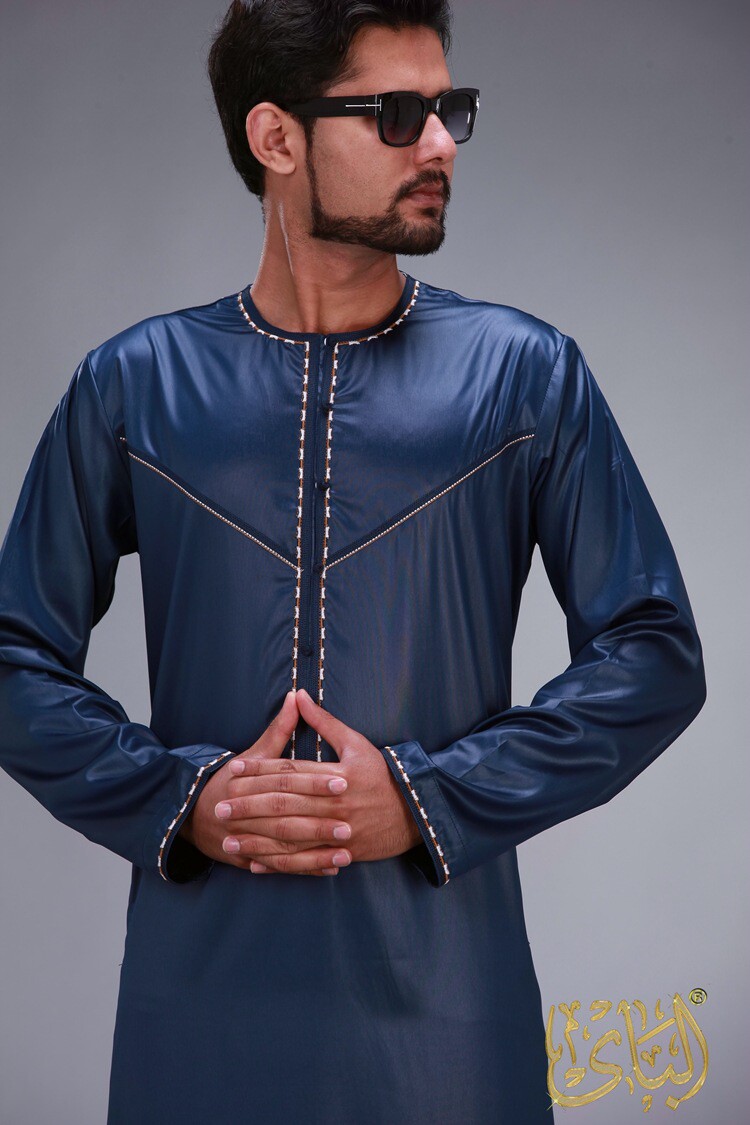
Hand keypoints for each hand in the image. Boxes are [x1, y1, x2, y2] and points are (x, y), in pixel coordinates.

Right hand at [179, 691, 351, 875]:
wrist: (193, 815)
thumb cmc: (229, 781)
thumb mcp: (253, 753)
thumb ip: (278, 729)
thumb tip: (296, 696)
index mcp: (245, 783)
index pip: (285, 781)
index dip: (314, 782)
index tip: (344, 782)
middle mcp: (243, 813)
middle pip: (285, 818)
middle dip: (318, 823)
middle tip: (350, 824)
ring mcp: (244, 839)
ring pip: (284, 847)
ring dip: (316, 852)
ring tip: (347, 851)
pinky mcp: (248, 859)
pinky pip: (280, 866)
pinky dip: (306, 868)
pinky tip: (331, 868)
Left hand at [245, 687, 422, 874]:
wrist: (416, 812)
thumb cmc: (383, 774)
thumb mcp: (357, 743)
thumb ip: (324, 721)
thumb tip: (298, 695)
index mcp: (337, 775)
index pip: (290, 771)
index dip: (259, 770)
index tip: (233, 770)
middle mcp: (335, 804)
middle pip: (284, 804)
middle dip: (249, 806)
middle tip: (220, 807)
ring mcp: (338, 831)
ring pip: (290, 836)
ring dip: (257, 840)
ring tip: (228, 840)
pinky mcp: (341, 853)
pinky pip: (305, 861)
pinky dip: (280, 864)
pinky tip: (255, 864)